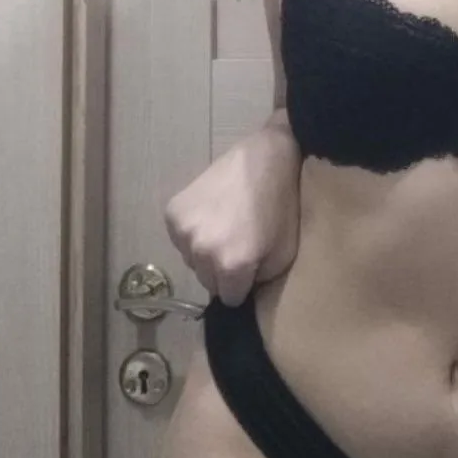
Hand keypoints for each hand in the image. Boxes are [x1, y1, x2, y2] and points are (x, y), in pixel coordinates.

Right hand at [164, 121, 298, 305]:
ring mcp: (183, 231)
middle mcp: (201, 252)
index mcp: (231, 264)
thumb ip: (260, 280)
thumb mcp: (284, 253)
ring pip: (192, 261)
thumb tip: (242, 288)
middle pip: (208, 282)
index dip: (241, 287)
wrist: (264, 159)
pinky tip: (211, 217)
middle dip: (223, 273)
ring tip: (225, 230)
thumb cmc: (281, 206)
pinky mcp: (172, 212)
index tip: (249, 271)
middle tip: (238, 248)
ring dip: (205, 254)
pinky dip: (193, 234)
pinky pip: (180, 239)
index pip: (229, 298)